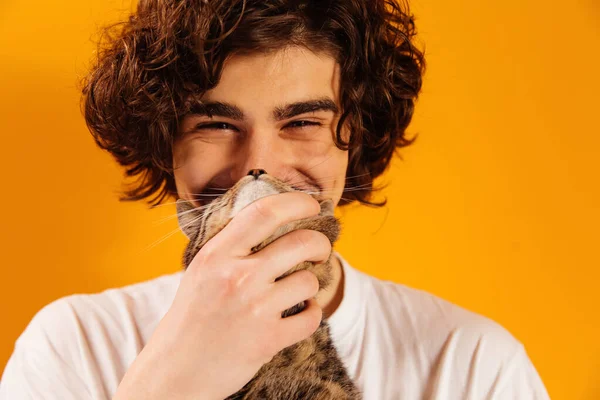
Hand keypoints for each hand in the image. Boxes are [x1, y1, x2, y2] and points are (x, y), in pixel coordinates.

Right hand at [113, 192, 330, 399]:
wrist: (176, 372)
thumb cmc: (191, 318)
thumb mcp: (201, 271)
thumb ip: (231, 246)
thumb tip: (273, 219)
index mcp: (217, 255)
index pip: (264, 212)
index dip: (296, 202)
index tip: (312, 205)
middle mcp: (238, 277)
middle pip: (301, 242)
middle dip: (320, 243)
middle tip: (320, 249)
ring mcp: (255, 309)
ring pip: (309, 280)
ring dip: (311, 284)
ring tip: (299, 289)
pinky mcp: (269, 339)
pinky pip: (312, 316)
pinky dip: (312, 313)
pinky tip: (301, 312)